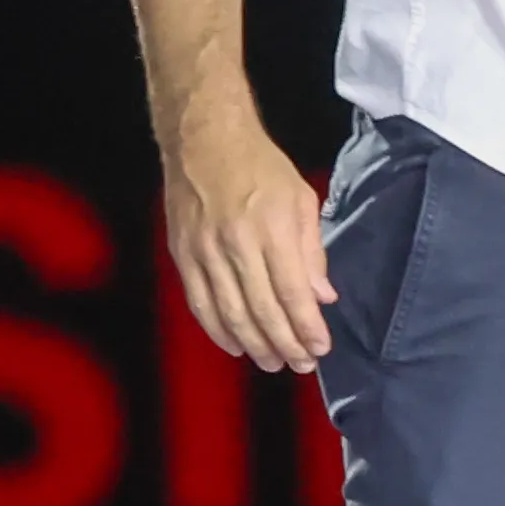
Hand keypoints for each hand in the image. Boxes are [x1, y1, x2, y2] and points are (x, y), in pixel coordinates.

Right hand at [161, 101, 331, 373]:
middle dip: (285, 344)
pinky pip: (200, 303)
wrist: (204, 140)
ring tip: (273, 363)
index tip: (320, 349)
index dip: (306, 327)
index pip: (291, 292)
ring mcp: (203, 252)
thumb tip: (323, 298)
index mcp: (270, 230)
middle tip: (302, 365)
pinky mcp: (182, 255)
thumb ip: (312, 252)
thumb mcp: (301, 200)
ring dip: (254, 344)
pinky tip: (236, 345)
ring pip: (229, 313)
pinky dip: (218, 330)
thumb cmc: (261, 167)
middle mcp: (234, 245)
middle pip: (261, 310)